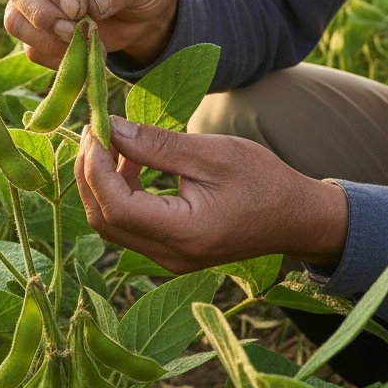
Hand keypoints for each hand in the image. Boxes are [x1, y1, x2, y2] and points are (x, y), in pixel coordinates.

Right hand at [4, 0, 178, 69]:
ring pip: (15, 19)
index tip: (76, 9)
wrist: (140, 9)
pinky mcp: (32, 25)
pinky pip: (30, 47)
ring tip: (88, 43)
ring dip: (49, 40)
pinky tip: (84, 51)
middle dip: (44, 15)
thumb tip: (92, 3)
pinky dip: (56, 56)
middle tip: (76, 32)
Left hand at [75, 116, 347, 273]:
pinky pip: (129, 226)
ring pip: (111, 225)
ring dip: (101, 183)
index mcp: (183, 233)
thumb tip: (110, 128)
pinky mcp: (170, 252)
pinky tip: (130, 163)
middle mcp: (169, 255)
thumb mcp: (212, 153)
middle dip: (90, 174)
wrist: (297, 218)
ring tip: (111, 142)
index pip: (115, 206)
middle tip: (94, 132)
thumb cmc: (264, 181)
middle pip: (104, 219)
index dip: (95, 167)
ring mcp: (168, 259)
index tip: (95, 129)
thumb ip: (158, 145)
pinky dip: (119, 194)